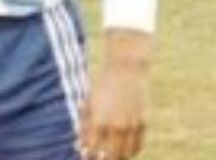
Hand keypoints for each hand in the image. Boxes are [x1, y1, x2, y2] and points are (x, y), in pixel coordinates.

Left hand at [80, 30, 151, 159]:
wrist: (125, 71)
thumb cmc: (102, 86)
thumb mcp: (88, 104)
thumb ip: (84, 125)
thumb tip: (79, 145)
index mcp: (99, 120)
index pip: (92, 148)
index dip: (88, 154)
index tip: (84, 154)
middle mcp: (115, 126)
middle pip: (109, 155)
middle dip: (102, 159)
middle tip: (97, 157)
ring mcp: (131, 126)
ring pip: (125, 154)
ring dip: (116, 158)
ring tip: (109, 156)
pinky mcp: (142, 124)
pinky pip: (137, 146)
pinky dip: (130, 152)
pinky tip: (123, 152)